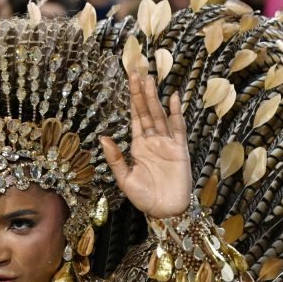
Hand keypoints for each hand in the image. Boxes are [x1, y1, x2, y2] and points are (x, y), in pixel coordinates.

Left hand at [100, 73, 191, 218]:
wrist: (165, 212)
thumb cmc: (144, 198)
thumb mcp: (124, 179)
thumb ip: (115, 159)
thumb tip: (102, 137)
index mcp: (138, 146)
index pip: (135, 117)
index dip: (132, 99)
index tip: (130, 80)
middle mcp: (152, 141)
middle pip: (147, 111)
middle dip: (142, 92)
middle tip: (138, 70)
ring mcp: (167, 144)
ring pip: (160, 116)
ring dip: (155, 98)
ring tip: (150, 79)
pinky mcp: (180, 150)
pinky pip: (178, 128)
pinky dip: (175, 113)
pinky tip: (172, 98)